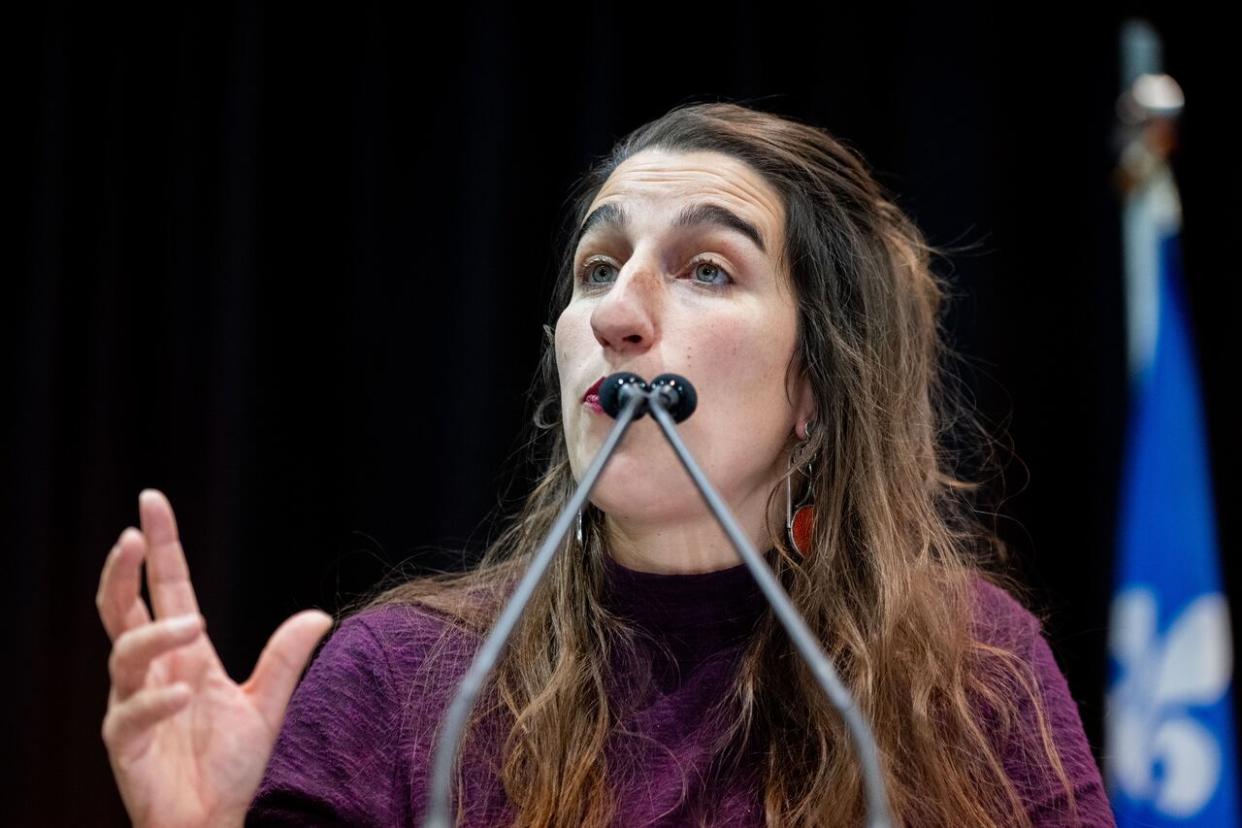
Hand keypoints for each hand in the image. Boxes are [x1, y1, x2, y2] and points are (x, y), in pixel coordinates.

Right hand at [97, 489, 332, 827]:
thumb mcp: (267, 703)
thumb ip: (285, 657)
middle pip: (122, 609)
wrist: (215, 823)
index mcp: (185, 655)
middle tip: (135, 535)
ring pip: (123, 655)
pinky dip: (155, 701)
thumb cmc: (231, 766)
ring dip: (154, 633)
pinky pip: (131, 716)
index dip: (160, 546)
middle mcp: (154, 673)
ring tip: (192, 621)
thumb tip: (318, 613)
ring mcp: (134, 707)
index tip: (152, 502)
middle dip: (124, 569)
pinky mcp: (127, 747)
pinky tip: (183, 694)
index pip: (166, 589)